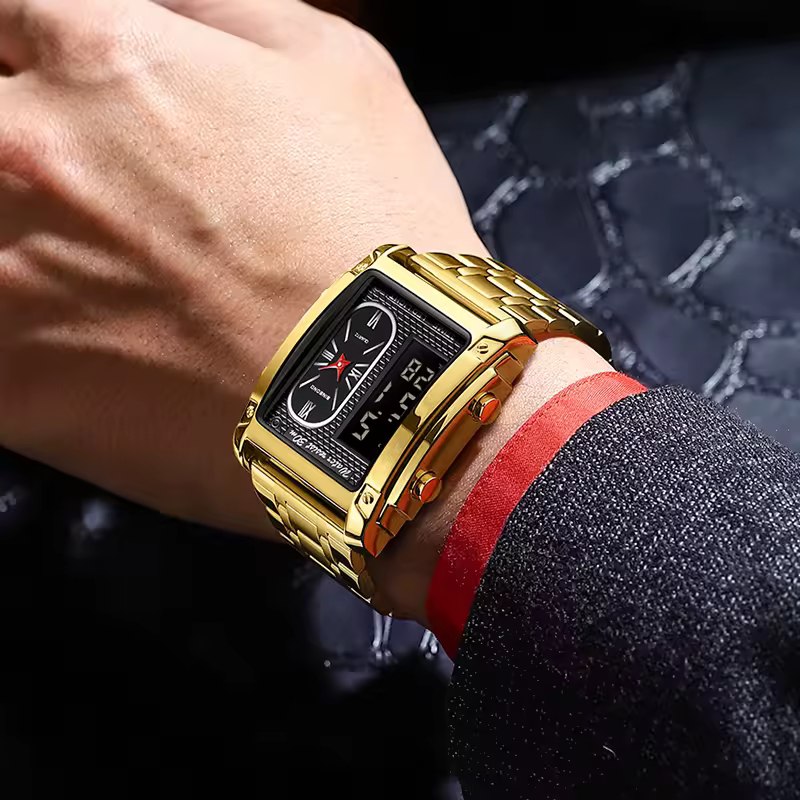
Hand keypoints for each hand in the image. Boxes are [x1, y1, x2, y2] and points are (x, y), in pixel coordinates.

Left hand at [0, 0, 483, 536]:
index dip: (33, 52)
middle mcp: (28, 152)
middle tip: (99, 200)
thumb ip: (220, 11)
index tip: (58, 87)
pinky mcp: (11, 382)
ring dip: (18, 246)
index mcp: (105, 60)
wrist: (386, 397)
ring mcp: (4, 273)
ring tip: (103, 281)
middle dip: (24, 145)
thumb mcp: (337, 70)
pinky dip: (17, 336)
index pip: (5, 15)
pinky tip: (81, 347)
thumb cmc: (377, 230)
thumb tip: (158, 8)